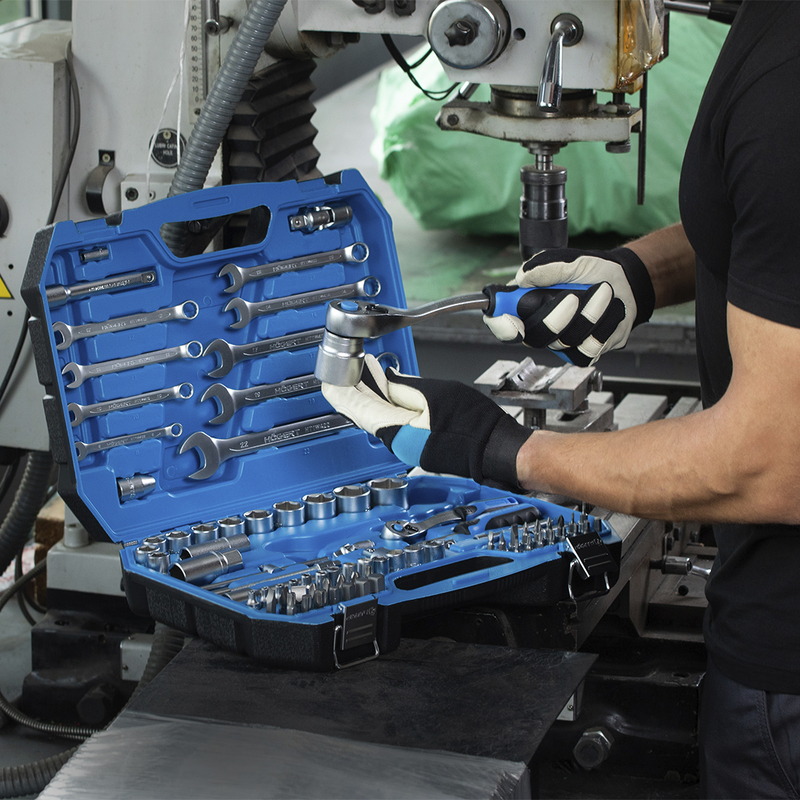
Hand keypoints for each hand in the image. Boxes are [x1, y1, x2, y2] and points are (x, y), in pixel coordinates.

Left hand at [321, 355, 530, 489]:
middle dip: (355, 387)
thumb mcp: (434, 394)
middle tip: (351, 365)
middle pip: (364, 412)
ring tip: (368, 371)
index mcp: (396, 431)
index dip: (340, 389)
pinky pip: (392, 421)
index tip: (330, 376)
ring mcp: (407, 446)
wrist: (496, 450)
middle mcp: (397, 443)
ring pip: (378, 416)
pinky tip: (389, 389)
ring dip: (371, 393)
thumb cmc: (473, 426)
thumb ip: (404, 386)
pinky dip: (386, 403)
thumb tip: (386, 379)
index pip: (356, 407)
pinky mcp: (417, 444)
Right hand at [482, 247, 654, 365]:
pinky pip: (587, 349)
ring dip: (590, 314)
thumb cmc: (593, 271)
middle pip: (535, 336)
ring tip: (604, 291)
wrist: (625, 283)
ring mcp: (561, 342)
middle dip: (556, 318)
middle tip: (573, 297)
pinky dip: (604, 326)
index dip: (502, 327)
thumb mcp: (571, 260)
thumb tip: (523, 278)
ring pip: (565, 341)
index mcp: (526, 303)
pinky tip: (609, 311)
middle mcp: (539, 326)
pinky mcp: (582, 352)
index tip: (515, 324)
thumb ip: (546, 266)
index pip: (500, 321)